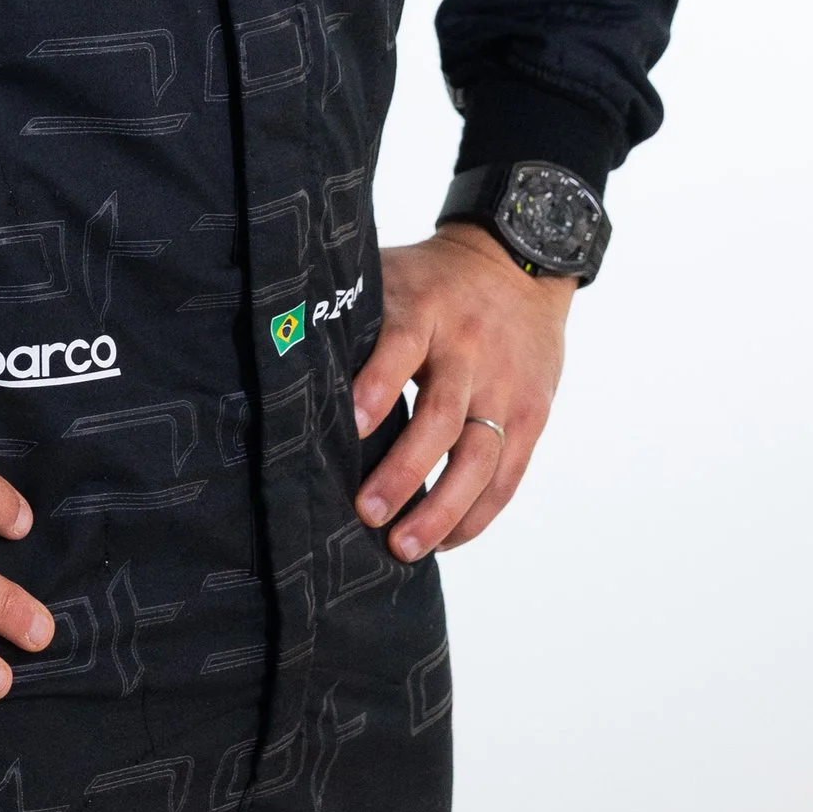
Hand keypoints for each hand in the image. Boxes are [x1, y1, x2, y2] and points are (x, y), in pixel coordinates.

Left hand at [350, 225, 572, 560]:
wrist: (518, 264)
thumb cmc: (430, 280)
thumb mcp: (389, 276)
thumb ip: (349, 313)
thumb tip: (280, 358)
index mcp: (425, 308)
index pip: (400, 346)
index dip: (377, 386)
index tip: (350, 426)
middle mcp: (470, 349)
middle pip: (441, 417)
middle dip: (404, 471)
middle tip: (367, 512)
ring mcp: (505, 385)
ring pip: (479, 457)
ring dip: (442, 509)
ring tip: (404, 547)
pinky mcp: (531, 412)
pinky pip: (508, 474)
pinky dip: (478, 513)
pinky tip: (445, 541)